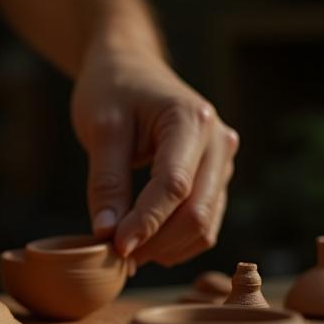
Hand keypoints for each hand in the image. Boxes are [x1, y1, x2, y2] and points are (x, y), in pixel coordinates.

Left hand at [71, 44, 238, 269]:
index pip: (174, 186)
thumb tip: (108, 235)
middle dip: (157, 242)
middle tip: (115, 257)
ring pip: (205, 224)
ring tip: (125, 252)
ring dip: (167, 247)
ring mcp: (222, 160)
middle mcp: (218, 141)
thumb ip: (106, 182)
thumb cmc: (112, 90)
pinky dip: (176, 241)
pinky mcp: (215, 176)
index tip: (114, 247)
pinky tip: (144, 243)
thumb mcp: (101, 128)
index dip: (146, 223)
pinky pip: (204, 221)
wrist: (129, 66)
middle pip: (197, 212)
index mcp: (192, 120)